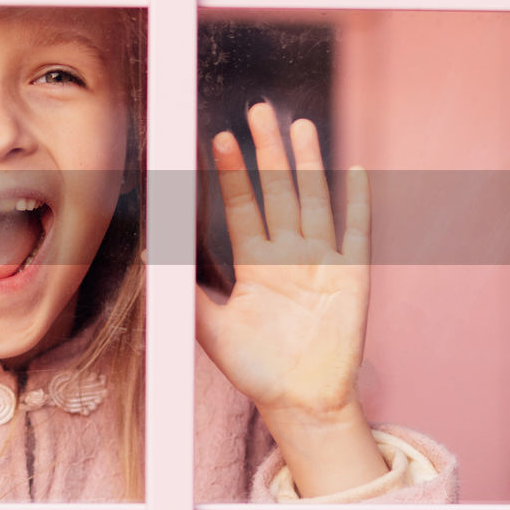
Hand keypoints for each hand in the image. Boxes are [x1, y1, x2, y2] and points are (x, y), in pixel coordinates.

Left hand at [197, 104, 384, 495]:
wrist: (300, 400)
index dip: (230, 173)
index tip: (216, 139)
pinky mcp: (353, 276)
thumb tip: (151, 257)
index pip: (241, 206)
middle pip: (277, 190)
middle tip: (257, 109)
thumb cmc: (255, 368)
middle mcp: (288, 254)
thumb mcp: (211, 330)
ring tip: (299, 125)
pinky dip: (358, 201)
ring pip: (315, 198)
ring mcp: (322, 261)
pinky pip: (357, 231)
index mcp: (255, 263)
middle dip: (267, 151)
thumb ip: (185, 293)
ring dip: (308, 163)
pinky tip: (356, 169)